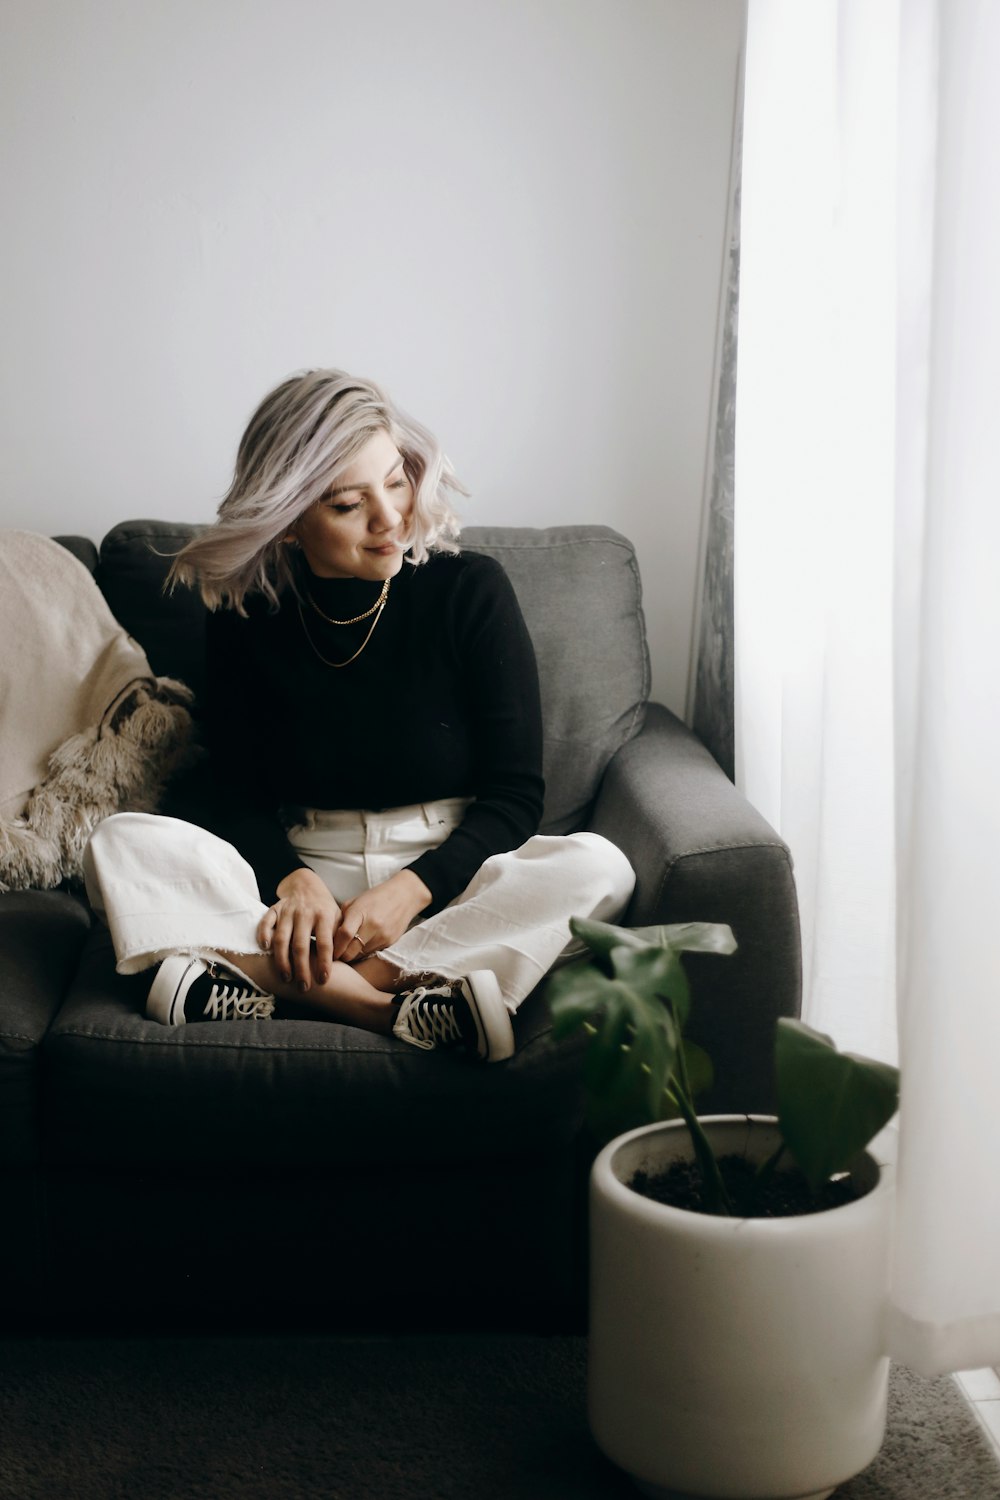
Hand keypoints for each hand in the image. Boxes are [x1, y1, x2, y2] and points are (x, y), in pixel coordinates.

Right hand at [259, 866, 341, 989]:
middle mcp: (305, 913)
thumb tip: (342, 961)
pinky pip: (266, 922)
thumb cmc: (325, 909)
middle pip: (300, 945)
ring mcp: (288, 911)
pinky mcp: (274, 909)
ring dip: (282, 960)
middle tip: (303, 987)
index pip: (324, 943)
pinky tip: (265, 949)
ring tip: (286, 978)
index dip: (323, 962)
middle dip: (301, 969)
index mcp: (324, 916)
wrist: (307, 885)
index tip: (323, 980)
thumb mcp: (338, 918)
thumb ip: (340, 936)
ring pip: (281, 938)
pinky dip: (263, 935)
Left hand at [333, 869, 431, 962]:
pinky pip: (371, 953)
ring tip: (347, 950)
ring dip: (352, 955)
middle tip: (335, 955)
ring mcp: (382, 935)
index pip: (344, 935)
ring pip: (360, 955)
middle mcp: (372, 925)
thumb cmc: (375, 898)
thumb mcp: (354, 902)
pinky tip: (361, 946)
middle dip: (341, 956)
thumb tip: (327, 938)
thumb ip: (341, 918)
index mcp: (360, 912)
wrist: (404, 896)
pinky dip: (363, 952)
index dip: (334, 946)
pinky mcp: (390, 942)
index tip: (328, 951)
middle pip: (350, 951)